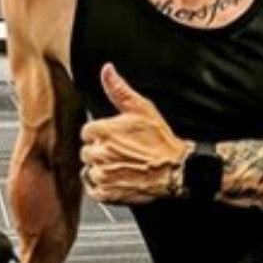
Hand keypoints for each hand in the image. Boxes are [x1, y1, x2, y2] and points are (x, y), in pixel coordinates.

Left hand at [80, 63, 187, 203]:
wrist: (176, 169)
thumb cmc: (160, 140)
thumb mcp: (142, 108)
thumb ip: (119, 89)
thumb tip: (107, 70)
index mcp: (104, 131)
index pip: (87, 131)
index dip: (101, 133)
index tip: (113, 137)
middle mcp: (100, 153)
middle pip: (87, 151)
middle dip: (100, 151)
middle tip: (119, 152)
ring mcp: (103, 174)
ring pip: (89, 170)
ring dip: (101, 168)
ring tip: (120, 165)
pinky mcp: (109, 193)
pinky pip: (93, 190)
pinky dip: (100, 186)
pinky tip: (114, 179)